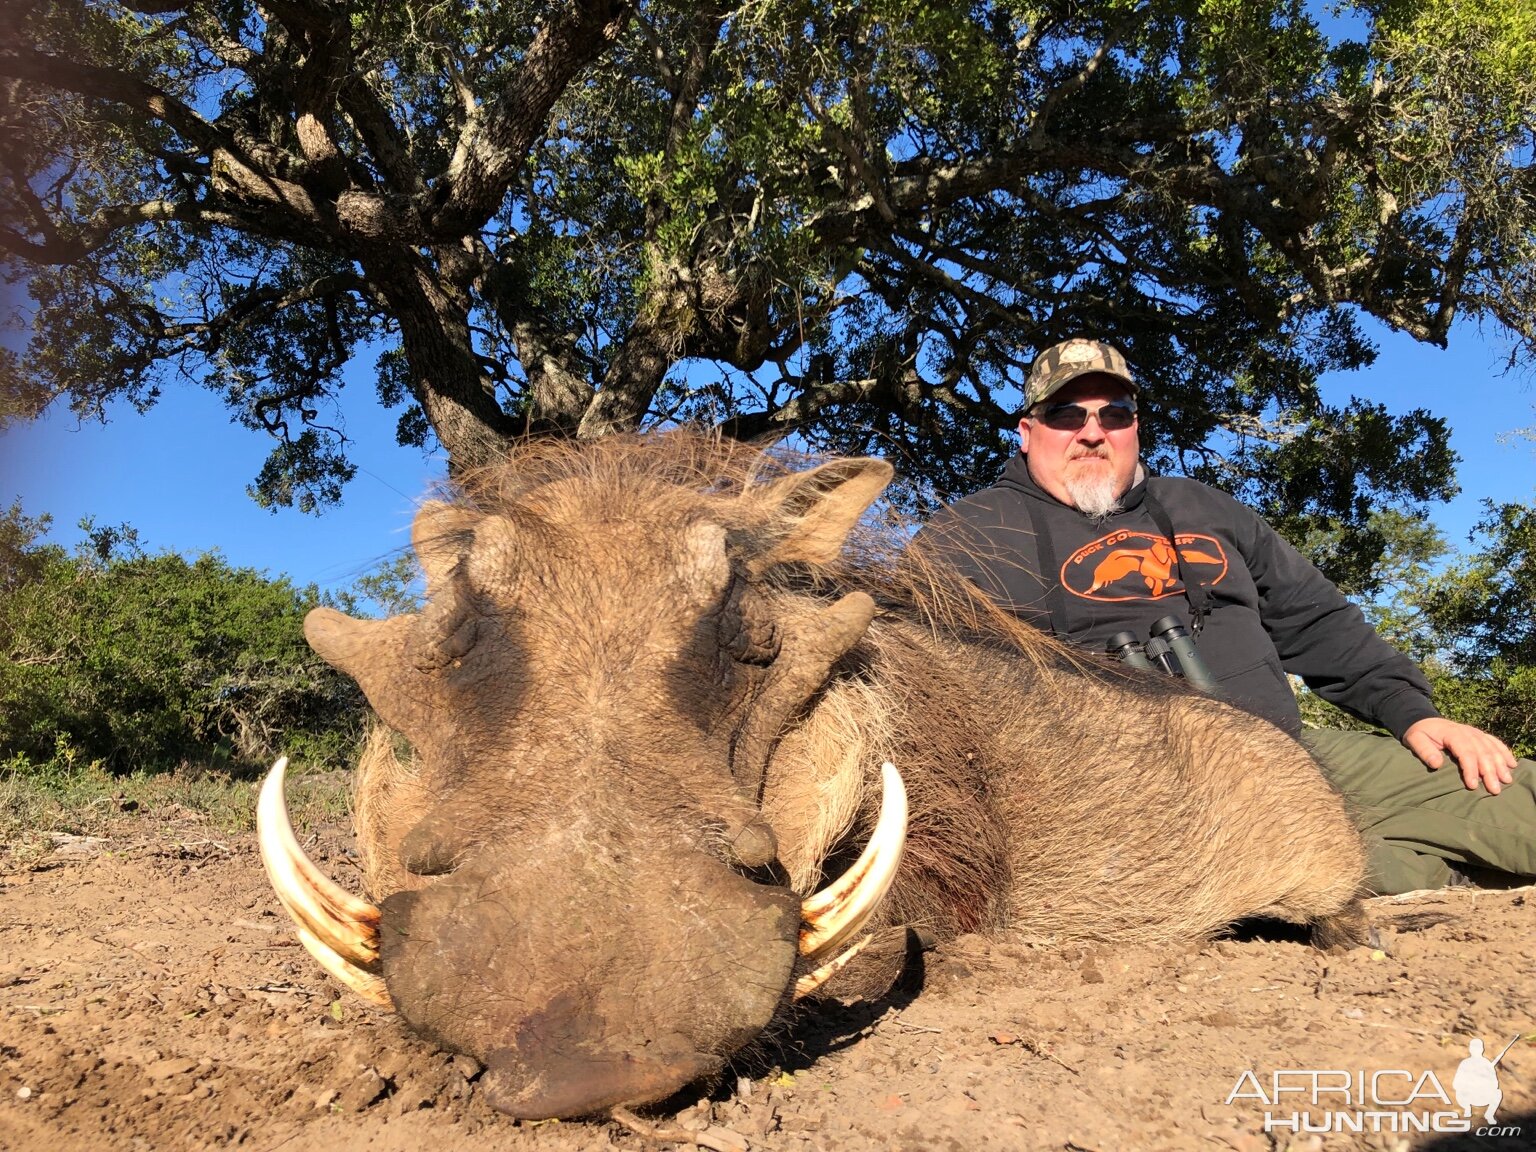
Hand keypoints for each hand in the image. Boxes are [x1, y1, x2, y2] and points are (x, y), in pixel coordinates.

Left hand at [1403, 718, 1517, 793]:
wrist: (1423, 720)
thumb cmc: (1419, 733)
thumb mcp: (1415, 740)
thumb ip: (1425, 751)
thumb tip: (1437, 764)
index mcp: (1452, 734)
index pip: (1465, 752)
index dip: (1470, 769)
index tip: (1472, 785)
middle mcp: (1467, 732)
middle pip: (1482, 753)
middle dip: (1489, 772)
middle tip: (1494, 790)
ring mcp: (1475, 733)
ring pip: (1491, 749)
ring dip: (1500, 765)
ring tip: (1506, 780)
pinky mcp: (1479, 735)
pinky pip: (1495, 743)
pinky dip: (1505, 753)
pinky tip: (1512, 764)